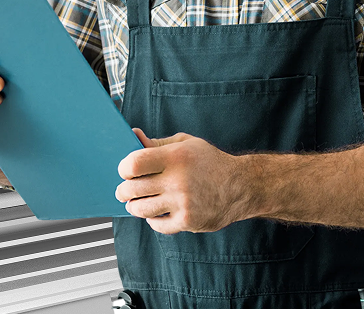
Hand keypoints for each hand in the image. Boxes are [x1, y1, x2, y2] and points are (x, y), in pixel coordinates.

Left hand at [115, 129, 246, 233]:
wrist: (240, 186)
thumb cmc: (209, 161)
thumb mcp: (185, 143)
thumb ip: (157, 143)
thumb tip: (133, 137)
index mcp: (175, 157)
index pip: (134, 164)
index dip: (124, 168)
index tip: (125, 171)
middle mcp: (178, 180)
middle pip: (132, 189)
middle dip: (123, 190)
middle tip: (124, 190)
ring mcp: (182, 203)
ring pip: (141, 210)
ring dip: (134, 206)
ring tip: (135, 202)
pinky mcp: (188, 221)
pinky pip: (157, 225)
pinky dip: (152, 220)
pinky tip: (156, 212)